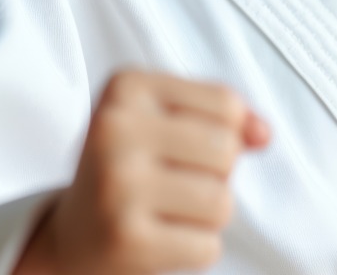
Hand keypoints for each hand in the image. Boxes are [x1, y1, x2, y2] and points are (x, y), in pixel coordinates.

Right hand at [16, 71, 270, 274]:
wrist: (72, 237)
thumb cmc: (132, 170)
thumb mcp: (169, 122)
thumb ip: (225, 117)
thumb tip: (264, 134)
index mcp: (126, 87)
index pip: (226, 105)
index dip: (221, 132)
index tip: (173, 145)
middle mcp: (115, 128)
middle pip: (227, 149)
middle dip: (215, 174)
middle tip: (171, 182)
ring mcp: (118, 184)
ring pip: (222, 200)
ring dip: (207, 215)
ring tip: (167, 210)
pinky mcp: (126, 239)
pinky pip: (208, 246)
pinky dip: (195, 248)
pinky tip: (159, 238)